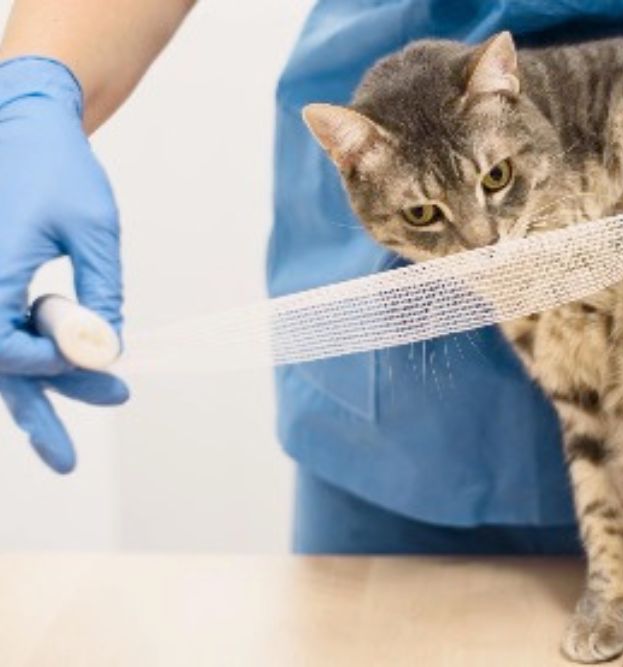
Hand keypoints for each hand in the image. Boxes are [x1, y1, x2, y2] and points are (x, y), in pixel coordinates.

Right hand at [0, 57, 127, 472]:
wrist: (25, 121)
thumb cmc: (58, 168)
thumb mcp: (92, 230)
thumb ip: (98, 295)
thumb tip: (105, 355)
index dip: (47, 366)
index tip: (97, 367)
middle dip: (35, 411)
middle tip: (67, 462)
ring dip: (35, 391)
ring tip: (62, 451)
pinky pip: (1, 330)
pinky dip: (28, 359)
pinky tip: (60, 386)